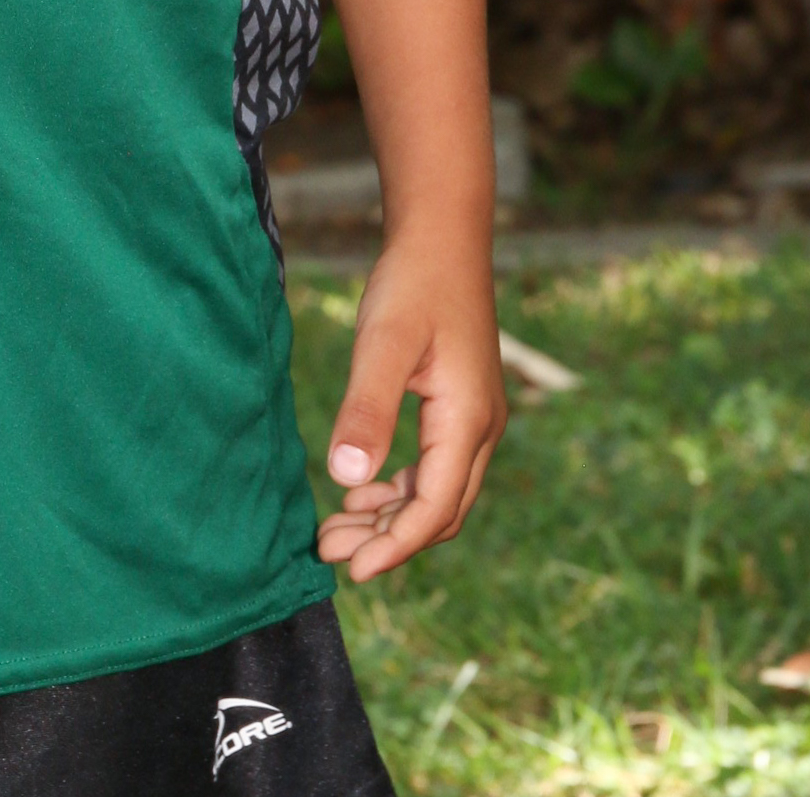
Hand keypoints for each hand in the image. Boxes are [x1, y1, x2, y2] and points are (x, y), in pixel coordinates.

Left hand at [315, 231, 505, 581]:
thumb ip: (367, 409)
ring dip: (390, 517)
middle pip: (439, 512)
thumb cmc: (413, 285)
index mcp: (467, 422)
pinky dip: (399, 489)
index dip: (394, 547)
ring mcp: (474, 419)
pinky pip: (434, 468)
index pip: (434, 510)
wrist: (443, 237)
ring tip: (336, 529)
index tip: (350, 572)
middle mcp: (480, 429)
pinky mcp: (460, 406)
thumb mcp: (382, 344)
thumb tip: (347, 480)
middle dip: (388, 540)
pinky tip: (361, 491)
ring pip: (437, 492)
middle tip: (329, 551)